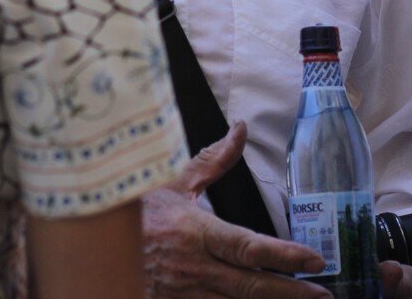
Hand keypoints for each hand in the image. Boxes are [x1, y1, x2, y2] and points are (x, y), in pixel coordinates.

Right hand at [143, 121, 328, 297]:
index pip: (249, 247)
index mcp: (196, 232)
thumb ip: (213, 160)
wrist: (88, 235)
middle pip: (251, 287)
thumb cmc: (135, 207)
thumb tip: (240, 129)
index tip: (315, 259)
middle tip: (323, 296)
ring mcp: (181, 294)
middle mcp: (192, 267)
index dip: (285, 256)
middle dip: (291, 294)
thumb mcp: (174, 181)